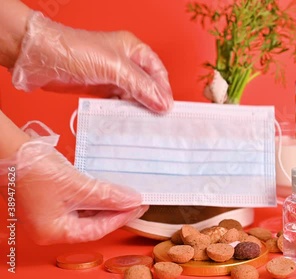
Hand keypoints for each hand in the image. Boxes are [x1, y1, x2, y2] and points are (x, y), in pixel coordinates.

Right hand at [0, 125, 147, 244]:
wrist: (8, 149)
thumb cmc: (33, 169)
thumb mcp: (77, 185)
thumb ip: (106, 195)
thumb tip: (131, 200)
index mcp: (53, 232)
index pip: (97, 230)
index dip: (121, 218)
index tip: (139, 206)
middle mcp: (50, 227)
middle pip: (92, 223)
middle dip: (115, 210)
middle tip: (137, 199)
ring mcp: (48, 213)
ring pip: (86, 211)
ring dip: (106, 202)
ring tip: (126, 192)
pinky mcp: (49, 199)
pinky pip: (77, 201)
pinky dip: (94, 195)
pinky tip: (108, 187)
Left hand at [11, 12, 172, 112]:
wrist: (40, 58)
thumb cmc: (75, 51)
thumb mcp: (116, 68)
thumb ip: (141, 86)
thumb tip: (162, 103)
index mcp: (133, 49)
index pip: (157, 72)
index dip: (164, 90)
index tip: (167, 108)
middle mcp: (124, 62)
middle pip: (147, 85)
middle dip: (153, 101)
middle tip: (158, 119)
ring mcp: (112, 76)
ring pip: (133, 96)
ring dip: (138, 109)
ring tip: (144, 123)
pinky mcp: (99, 88)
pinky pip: (118, 103)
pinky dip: (123, 112)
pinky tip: (126, 121)